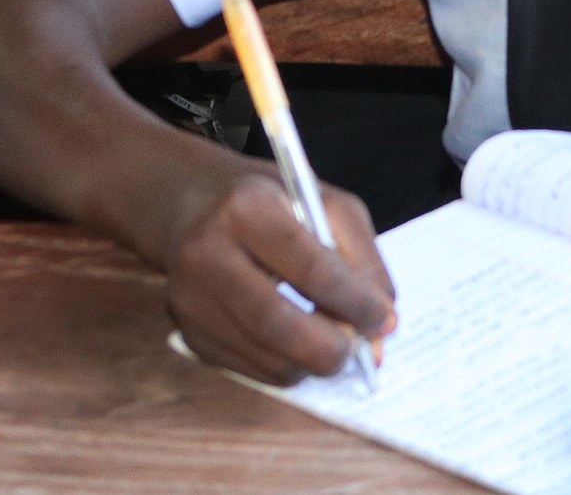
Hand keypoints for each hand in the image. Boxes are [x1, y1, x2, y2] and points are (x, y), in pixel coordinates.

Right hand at [154, 147, 393, 385]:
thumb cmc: (267, 202)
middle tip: (358, 350)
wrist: (191, 205)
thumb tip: (383, 325)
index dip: (355, 303)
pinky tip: (291, 338)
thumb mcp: (323, 204)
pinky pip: (251, 369)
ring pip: (267, 358)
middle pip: (277, 324)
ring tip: (327, 340)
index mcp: (245, 207)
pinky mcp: (187, 330)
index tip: (383, 321)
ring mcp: (189, 296)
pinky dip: (285, 365)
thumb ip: (363, 260)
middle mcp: (205, 252)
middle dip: (331, 349)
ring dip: (311, 362)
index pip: (310, 269)